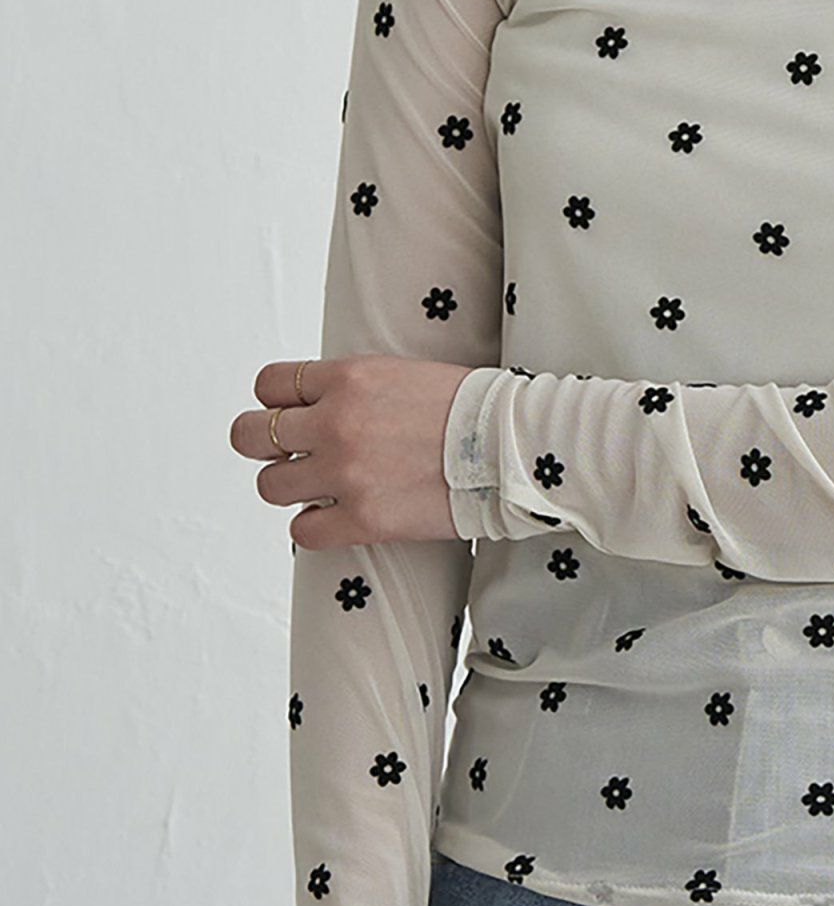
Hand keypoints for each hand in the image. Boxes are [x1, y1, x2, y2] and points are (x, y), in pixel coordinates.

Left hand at [234, 355, 477, 547]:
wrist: (512, 448)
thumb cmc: (472, 409)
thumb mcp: (404, 373)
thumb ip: (355, 386)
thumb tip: (325, 404)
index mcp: (348, 378)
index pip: (270, 385)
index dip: (277, 402)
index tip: (294, 414)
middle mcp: (337, 423)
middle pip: (249, 436)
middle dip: (264, 445)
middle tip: (289, 454)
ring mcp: (346, 473)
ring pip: (270, 486)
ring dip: (291, 487)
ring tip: (319, 488)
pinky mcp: (363, 519)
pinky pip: (302, 531)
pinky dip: (314, 527)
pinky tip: (336, 518)